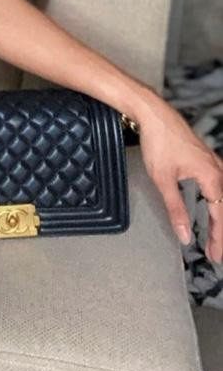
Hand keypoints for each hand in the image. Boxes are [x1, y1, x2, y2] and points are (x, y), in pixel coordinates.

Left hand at [135, 97, 222, 262]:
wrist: (154, 113)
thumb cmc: (158, 143)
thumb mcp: (163, 180)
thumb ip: (175, 209)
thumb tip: (185, 235)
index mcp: (212, 177)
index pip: (221, 216)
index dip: (219, 239)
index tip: (215, 256)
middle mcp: (218, 170)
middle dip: (220, 232)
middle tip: (214, 253)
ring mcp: (213, 162)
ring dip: (220, 218)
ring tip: (215, 236)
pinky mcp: (206, 157)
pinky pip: (219, 185)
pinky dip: (218, 202)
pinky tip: (213, 205)